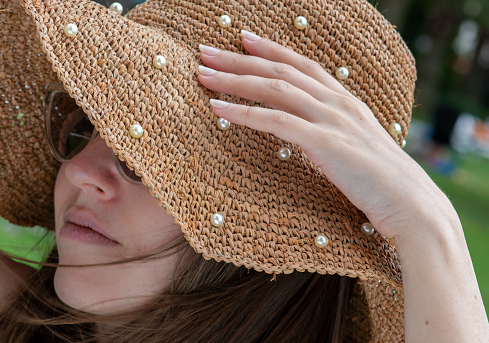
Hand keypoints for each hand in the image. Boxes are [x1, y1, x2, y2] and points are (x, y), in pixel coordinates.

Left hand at [198, 31, 488, 341]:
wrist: (412, 206)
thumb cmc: (382, 183)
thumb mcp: (354, 149)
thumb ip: (331, 135)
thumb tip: (308, 135)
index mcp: (345, 102)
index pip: (302, 65)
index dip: (271, 50)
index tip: (243, 41)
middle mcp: (337, 102)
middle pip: (280, 70)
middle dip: (240, 60)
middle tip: (206, 52)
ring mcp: (332, 119)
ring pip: (275, 89)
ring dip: (235, 80)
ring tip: (203, 74)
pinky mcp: (325, 142)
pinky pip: (276, 121)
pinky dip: (244, 113)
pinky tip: (218, 109)